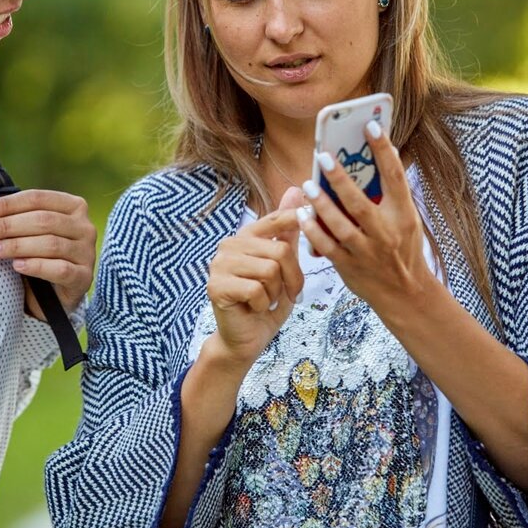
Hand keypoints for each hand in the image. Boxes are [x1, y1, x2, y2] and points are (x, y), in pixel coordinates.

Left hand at [0, 157, 94, 315]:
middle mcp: (84, 226)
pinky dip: (37, 266)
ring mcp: (86, 252)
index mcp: (72, 205)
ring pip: (51, 244)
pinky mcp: (83, 277)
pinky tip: (17, 266)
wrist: (49, 294)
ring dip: (16, 246)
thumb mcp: (16, 221)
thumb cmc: (33, 250)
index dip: (7, 204)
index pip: (37, 198)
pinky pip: (61, 269)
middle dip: (7, 226)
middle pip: (43, 220)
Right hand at [205, 187, 303, 367]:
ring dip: (276, 292)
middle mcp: (229, 245)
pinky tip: (253, 308)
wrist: (246, 338)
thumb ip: (287, 232)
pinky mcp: (216, 286)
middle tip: (286, 293)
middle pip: (280, 251)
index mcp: (246, 236)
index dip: (295, 219)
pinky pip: (256, 290)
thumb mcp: (283, 266)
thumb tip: (295, 189)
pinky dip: (263, 304)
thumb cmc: (266, 301)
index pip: (275, 219)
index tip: (311, 217)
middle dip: (291, 278)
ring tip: (267, 300)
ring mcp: (219, 264)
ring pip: (270, 270)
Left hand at [297, 122, 433, 310]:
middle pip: (361, 203)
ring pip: (340, 226)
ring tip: (307, 184)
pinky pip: (327, 246)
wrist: (406, 294)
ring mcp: (367, 252)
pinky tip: (302, 214)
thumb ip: (389, 195)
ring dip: (321, 204)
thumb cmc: (402, 248)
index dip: (384, 150)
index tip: (371, 125)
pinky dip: (313, 230)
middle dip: (341, 180)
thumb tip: (369, 158)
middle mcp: (386, 234)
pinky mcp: (349, 267)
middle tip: (324, 156)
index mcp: (404, 216)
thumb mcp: (406, 220)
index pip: (395, 177)